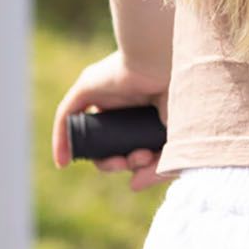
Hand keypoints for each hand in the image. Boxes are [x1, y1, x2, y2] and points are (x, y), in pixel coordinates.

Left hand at [51, 50, 170, 193]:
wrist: (173, 62)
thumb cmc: (184, 93)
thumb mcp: (177, 137)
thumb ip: (161, 165)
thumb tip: (132, 186)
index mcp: (149, 106)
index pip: (134, 141)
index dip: (136, 160)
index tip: (146, 166)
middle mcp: (126, 100)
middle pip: (113, 142)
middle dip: (121, 161)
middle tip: (135, 162)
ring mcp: (106, 93)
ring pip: (93, 135)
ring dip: (102, 158)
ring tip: (116, 164)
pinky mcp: (88, 86)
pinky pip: (68, 117)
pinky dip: (63, 140)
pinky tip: (63, 161)